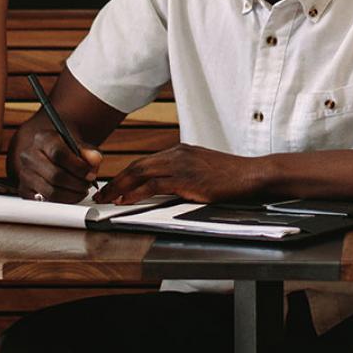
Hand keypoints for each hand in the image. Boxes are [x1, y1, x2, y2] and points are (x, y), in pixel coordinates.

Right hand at [15, 128, 102, 202]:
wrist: (47, 152)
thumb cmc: (65, 148)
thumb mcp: (78, 144)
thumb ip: (89, 152)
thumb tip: (95, 160)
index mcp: (42, 139)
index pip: (58, 153)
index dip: (77, 166)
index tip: (90, 173)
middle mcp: (29, 156)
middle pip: (55, 175)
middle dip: (77, 183)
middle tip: (88, 184)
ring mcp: (25, 174)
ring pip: (50, 192)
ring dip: (71, 195)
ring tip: (81, 190)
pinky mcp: (25, 190)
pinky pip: (45, 202)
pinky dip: (62, 201)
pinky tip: (70, 194)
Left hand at [93, 143, 260, 204]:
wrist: (252, 175)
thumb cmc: (231, 177)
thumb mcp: (202, 171)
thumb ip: (182, 175)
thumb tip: (165, 188)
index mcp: (179, 152)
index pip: (144, 162)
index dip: (125, 174)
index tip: (113, 185)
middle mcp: (176, 154)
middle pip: (137, 166)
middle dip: (116, 180)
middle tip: (101, 193)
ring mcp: (180, 165)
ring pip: (140, 173)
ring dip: (120, 187)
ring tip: (107, 198)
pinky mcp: (186, 178)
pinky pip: (153, 185)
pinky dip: (136, 192)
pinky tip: (126, 200)